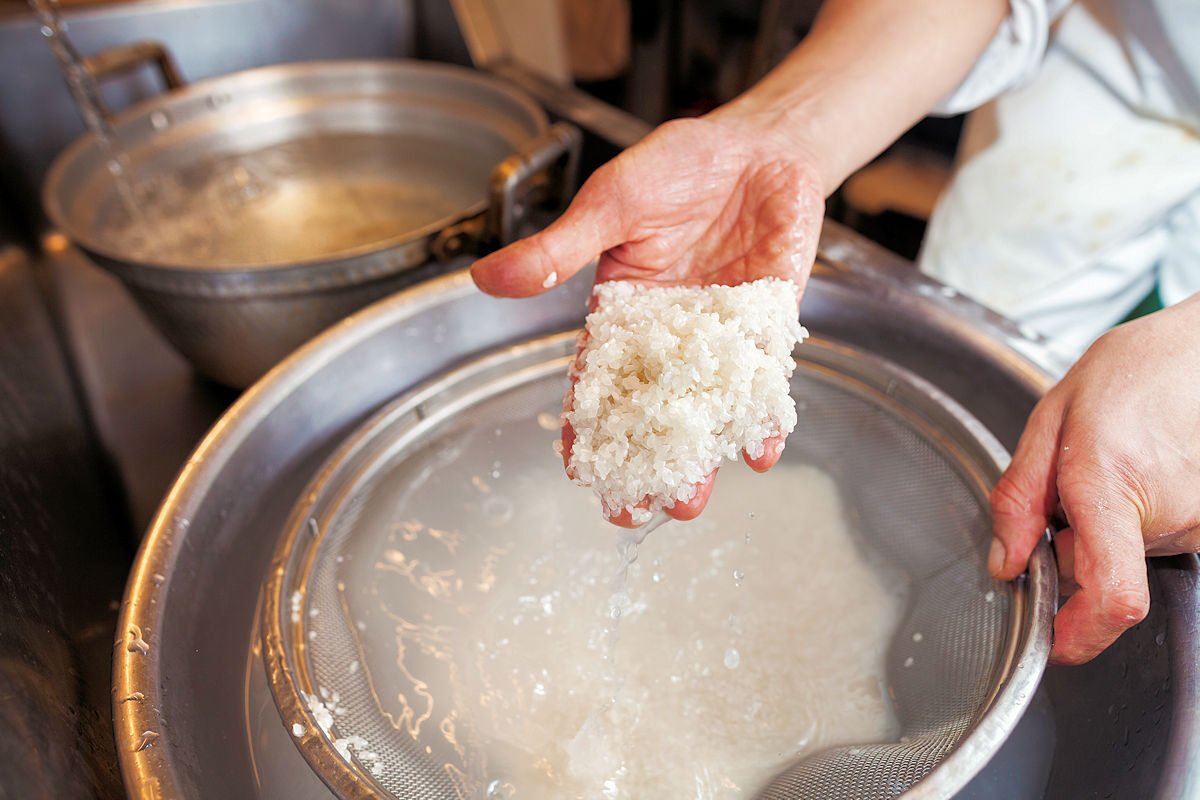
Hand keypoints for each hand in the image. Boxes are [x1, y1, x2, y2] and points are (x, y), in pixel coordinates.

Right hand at [470, 113, 824, 524]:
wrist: (754, 146)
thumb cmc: (675, 167)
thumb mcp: (610, 204)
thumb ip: (559, 249)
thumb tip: (486, 279)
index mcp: (621, 313)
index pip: (597, 381)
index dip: (586, 428)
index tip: (579, 474)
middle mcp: (669, 336)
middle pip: (653, 411)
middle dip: (645, 461)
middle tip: (638, 512)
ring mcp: (720, 336)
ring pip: (707, 408)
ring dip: (700, 455)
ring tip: (690, 501)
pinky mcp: (767, 327)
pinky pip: (763, 380)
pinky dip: (763, 415)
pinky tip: (760, 450)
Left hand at [989, 296, 1199, 663]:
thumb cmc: (1135, 370)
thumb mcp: (1051, 419)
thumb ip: (1020, 497)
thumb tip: (1005, 562)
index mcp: (1112, 485)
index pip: (1113, 598)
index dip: (1080, 636)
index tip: (1053, 640)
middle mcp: (1169, 513)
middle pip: (1106, 572)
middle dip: (1075, 549)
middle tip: (1073, 491)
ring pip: (1134, 555)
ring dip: (1110, 527)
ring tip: (1116, 465)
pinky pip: (1164, 539)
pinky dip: (1140, 518)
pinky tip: (1142, 471)